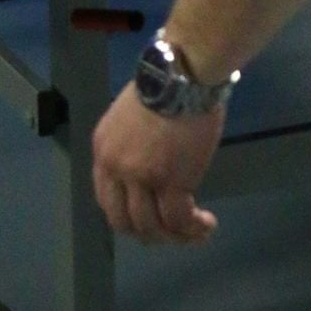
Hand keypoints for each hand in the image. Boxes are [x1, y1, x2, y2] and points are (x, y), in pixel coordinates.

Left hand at [92, 81, 224, 244]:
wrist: (182, 74)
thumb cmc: (166, 82)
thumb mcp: (132, 114)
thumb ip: (133, 142)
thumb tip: (152, 159)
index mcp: (103, 150)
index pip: (106, 198)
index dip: (127, 215)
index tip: (148, 217)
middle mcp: (116, 169)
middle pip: (123, 221)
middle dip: (147, 233)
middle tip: (170, 233)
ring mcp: (141, 178)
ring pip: (151, 227)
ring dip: (174, 237)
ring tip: (195, 232)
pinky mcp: (171, 182)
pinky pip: (179, 220)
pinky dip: (193, 229)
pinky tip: (206, 224)